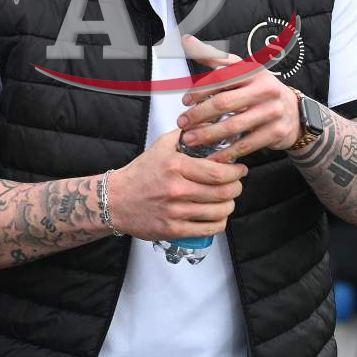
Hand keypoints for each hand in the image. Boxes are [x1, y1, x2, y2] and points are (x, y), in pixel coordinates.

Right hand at [109, 129, 247, 241]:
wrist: (115, 200)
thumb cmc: (139, 174)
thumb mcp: (160, 146)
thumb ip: (183, 135)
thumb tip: (205, 126)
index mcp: (175, 166)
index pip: (218, 172)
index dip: (236, 172)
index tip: (240, 170)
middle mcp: (176, 189)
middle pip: (222, 193)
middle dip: (236, 188)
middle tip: (236, 184)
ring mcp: (175, 212)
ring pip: (219, 212)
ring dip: (229, 205)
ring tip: (227, 200)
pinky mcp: (173, 230)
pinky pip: (208, 229)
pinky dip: (219, 223)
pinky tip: (217, 216)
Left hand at [175, 36, 301, 161]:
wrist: (294, 113)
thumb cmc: (261, 90)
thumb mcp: (243, 70)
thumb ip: (215, 59)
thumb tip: (188, 41)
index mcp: (253, 71)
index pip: (221, 78)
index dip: (199, 90)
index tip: (184, 102)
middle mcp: (264, 89)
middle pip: (224, 103)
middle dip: (198, 115)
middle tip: (182, 123)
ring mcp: (271, 112)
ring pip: (233, 125)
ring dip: (207, 135)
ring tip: (190, 140)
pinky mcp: (275, 132)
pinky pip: (245, 145)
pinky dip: (226, 153)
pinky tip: (212, 157)